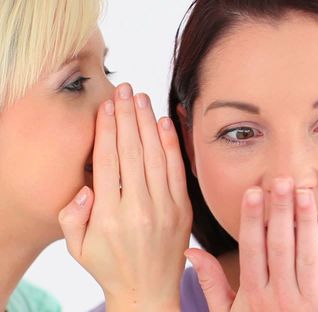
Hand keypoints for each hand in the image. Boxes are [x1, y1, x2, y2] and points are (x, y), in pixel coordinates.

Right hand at [58, 83, 191, 310]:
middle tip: (124, 90)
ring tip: (141, 98)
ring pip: (156, 156)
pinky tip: (165, 123)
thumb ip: (71, 217)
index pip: (108, 161)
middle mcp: (139, 208)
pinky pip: (177, 171)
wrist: (148, 291)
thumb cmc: (109, 266)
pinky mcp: (183, 209)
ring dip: (148, 123)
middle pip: (133, 152)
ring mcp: (165, 208)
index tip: (106, 106)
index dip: (107, 130)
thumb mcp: (77, 247)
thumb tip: (84, 188)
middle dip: (127, 116)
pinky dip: (172, 145)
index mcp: (110, 216)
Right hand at [185, 178, 317, 311]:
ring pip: (306, 253)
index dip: (252, 220)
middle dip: (280, 212)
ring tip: (304, 191)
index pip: (251, 250)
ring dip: (305, 220)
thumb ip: (212, 283)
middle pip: (279, 247)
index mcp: (253, 296)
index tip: (253, 192)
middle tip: (281, 180)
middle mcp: (280, 297)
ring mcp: (309, 301)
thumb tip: (190, 252)